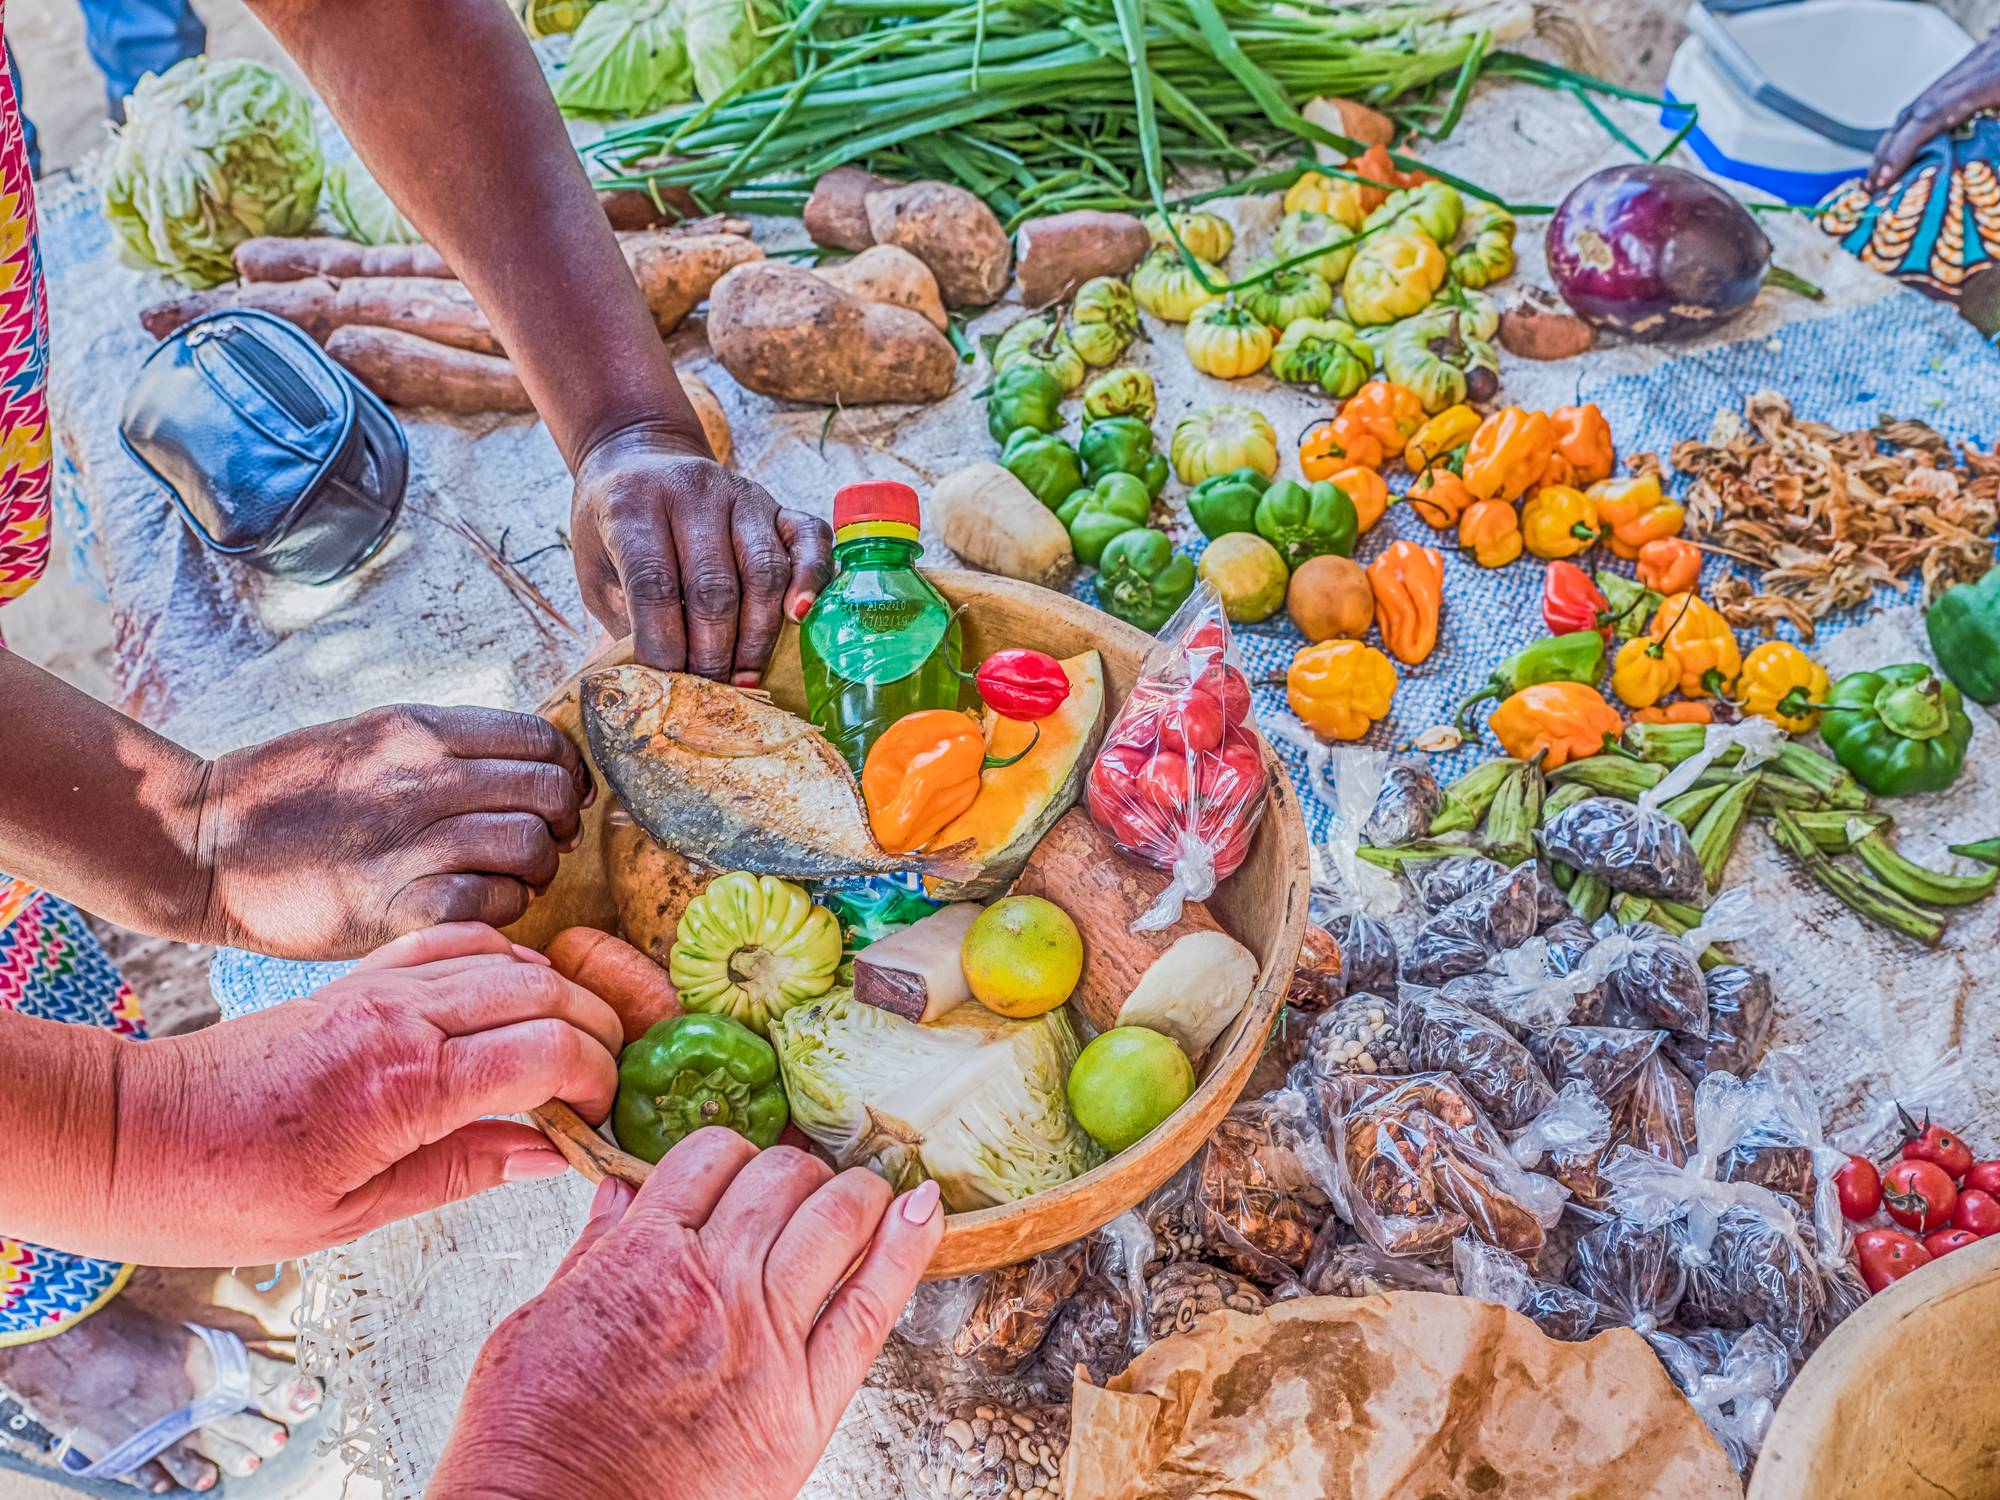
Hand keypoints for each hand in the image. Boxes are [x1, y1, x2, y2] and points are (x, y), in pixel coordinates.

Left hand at [103, 924, 617, 1265]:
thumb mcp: (354, 1214)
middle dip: (599, 1031)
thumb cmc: (225, 1191)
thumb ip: (463, 1171)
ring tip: (571, 1044)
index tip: (601, 1116)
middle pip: (547, 993)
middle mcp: (402, 1019)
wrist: (129, 1135)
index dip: (598, 1079)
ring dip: (559, 994)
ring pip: (512, 960)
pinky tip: (513, 999)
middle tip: (608, 1078)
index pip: (550, 1052)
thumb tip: (551, 1154)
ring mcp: (380, 987)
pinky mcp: (360, 976)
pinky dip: (504, 962)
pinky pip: (456, 943)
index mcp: (406, 1086)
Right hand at [199, 703, 589, 957]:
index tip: (560, 795)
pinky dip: (502, 908)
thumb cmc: (288, 794)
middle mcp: (419, 777)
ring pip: (531, 847)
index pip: (541, 739)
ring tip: (511, 879)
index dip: (567, 772)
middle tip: (543, 842)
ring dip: (537, 870)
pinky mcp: (392, 906)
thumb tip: (533, 767)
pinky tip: (478, 906)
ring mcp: (407, 842)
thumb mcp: (368, 738)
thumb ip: (447, 749)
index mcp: (417, 730)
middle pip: (549, 792)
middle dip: (561, 822)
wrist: (201, 843)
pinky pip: (493, 903)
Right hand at [430, 1131, 943, 1499]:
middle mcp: (712, 1285)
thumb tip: (616, 1194)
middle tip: (798, 1183)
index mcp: (640, 1259)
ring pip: (835, 1219)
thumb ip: (589, 1253)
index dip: (728, 1153)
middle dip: (792, 1167)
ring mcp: (765, 1339)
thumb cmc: (531, 1444)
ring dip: (856, 1191)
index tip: (737, 1166)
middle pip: (780, 1178)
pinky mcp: (806, 1402)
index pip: (708, 1157)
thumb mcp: (533, 1326)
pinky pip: (873, 1305)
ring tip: (862, 1191)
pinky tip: (922, 1210)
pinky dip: (906, 1248)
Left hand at [570, 422, 832, 682]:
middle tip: (709, 692)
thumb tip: (662, 682)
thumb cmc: (615, 529)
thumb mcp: (597, 568)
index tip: (668, 686)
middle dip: (713, 654)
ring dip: (757, 637)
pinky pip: (810, 539)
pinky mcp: (778, 503)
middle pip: (714, 588)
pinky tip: (799, 618)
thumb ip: (627, 615)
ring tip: (743, 675)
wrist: (640, 459)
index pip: (655, 586)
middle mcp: (691, 491)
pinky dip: (812, 579)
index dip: (664, 645)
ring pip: (764, 573)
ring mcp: (741, 494)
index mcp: (632, 505)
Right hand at [1871, 33, 1999, 188]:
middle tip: (1873, 185)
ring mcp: (1978, 62)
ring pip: (1924, 101)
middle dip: (1890, 150)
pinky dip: (1920, 124)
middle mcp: (1979, 66)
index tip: (1884, 179)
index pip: (1932, 114)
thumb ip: (1997, 146)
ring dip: (1900, 139)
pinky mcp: (1981, 63)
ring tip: (1885, 172)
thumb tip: (1985, 187)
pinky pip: (1939, 95)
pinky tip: (1915, 146)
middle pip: (1917, 108)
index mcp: (1993, 77)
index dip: (1902, 150)